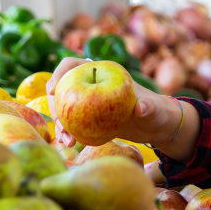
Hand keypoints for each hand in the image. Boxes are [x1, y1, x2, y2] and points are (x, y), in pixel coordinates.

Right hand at [46, 57, 200, 157]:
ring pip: (64, 108)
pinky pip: (71, 123)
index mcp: (103, 72)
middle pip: (62, 88)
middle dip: (56, 106)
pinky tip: (69, 144)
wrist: (155, 126)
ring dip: (60, 123)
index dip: (59, 74)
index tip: (53, 90)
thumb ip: (149, 108)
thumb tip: (141, 108)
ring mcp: (88, 101)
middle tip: (61, 125)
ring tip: (67, 140)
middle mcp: (91, 84)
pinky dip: (67, 132)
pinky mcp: (88, 118)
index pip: (72, 65)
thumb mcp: (154, 110)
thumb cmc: (157, 112)